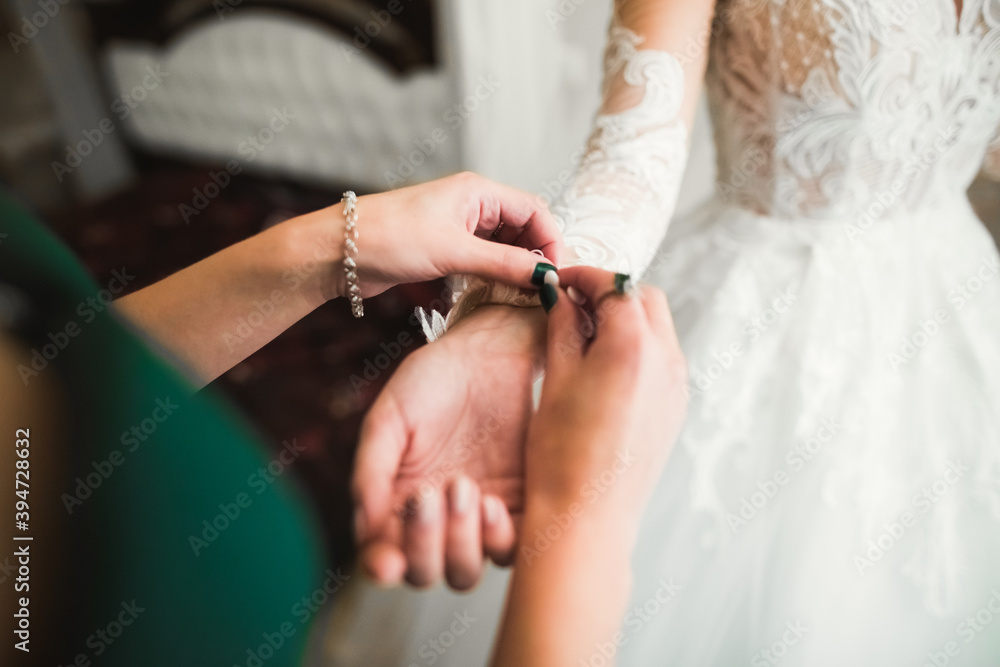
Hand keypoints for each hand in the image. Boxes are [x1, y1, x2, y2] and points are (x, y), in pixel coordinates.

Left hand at [331, 172, 561, 298]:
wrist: (336, 253)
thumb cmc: (388, 238)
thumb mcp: (454, 252)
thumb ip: (504, 264)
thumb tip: (546, 276)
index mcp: (478, 191)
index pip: (535, 210)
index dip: (552, 241)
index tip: (558, 275)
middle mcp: (472, 205)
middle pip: (524, 228)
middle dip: (538, 256)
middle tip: (545, 290)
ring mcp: (459, 227)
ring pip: (506, 246)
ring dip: (518, 268)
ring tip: (526, 297)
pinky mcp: (446, 249)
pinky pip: (486, 260)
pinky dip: (498, 275)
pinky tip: (501, 294)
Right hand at [352, 304, 545, 589]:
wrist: (490, 354)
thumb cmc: (431, 381)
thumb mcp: (390, 419)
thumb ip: (371, 472)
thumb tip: (365, 529)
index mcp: (395, 505)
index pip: (383, 558)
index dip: (382, 568)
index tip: (387, 562)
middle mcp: (435, 523)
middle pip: (426, 573)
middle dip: (425, 546)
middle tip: (430, 495)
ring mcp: (476, 521)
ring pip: (465, 571)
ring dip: (460, 542)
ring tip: (463, 488)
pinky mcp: (517, 509)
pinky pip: (509, 551)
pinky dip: (498, 538)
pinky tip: (491, 501)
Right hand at [525, 267, 687, 526]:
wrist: (586, 516)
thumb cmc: (561, 454)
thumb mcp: (555, 379)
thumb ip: (561, 327)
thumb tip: (563, 297)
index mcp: (633, 346)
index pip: (615, 284)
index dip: (585, 276)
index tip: (561, 280)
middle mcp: (666, 360)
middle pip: (645, 299)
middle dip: (611, 292)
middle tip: (572, 304)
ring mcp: (677, 386)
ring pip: (658, 327)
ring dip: (626, 320)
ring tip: (584, 336)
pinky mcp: (675, 408)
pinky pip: (662, 359)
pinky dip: (638, 348)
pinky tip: (604, 366)